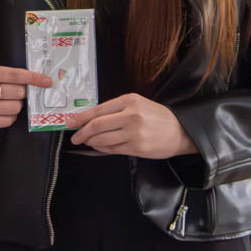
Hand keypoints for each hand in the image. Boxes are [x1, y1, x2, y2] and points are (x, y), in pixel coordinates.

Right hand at [0, 65, 52, 129]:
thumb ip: (8, 75)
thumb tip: (35, 82)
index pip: (14, 75)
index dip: (33, 78)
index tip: (47, 81)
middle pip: (18, 93)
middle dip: (22, 92)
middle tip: (17, 92)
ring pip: (15, 108)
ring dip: (17, 104)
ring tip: (8, 101)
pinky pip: (8, 120)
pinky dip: (11, 116)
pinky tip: (2, 110)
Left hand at [67, 93, 197, 158]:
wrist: (180, 131)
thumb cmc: (156, 117)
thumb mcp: (137, 104)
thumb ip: (116, 110)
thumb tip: (90, 118)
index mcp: (129, 100)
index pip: (98, 110)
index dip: (81, 117)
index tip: (70, 122)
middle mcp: (131, 115)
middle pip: (97, 125)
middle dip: (82, 132)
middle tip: (75, 136)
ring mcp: (134, 133)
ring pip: (103, 139)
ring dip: (91, 142)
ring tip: (87, 141)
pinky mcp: (137, 147)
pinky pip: (113, 149)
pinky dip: (102, 148)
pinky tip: (99, 146)